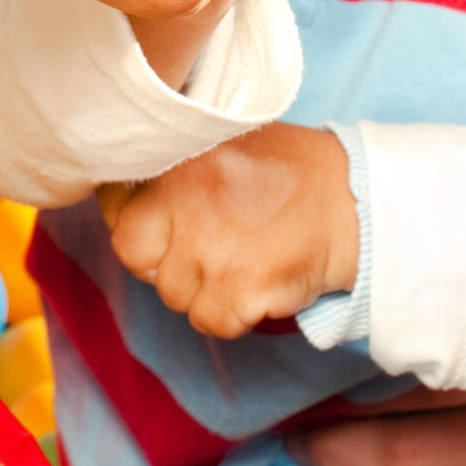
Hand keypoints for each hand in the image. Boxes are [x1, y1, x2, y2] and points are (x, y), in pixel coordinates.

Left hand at [97, 121, 358, 338]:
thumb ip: (167, 170)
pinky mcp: (239, 288)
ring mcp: (211, 246)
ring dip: (205, 287)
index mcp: (175, 159)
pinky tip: (260, 280)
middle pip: (135, 257)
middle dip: (164, 260)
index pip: (114, 206)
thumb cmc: (284, 172)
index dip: (137, 222)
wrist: (353, 200)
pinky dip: (235, 313)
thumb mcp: (216, 144)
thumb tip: (113, 202)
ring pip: (175, 295)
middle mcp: (185, 200)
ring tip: (244, 256)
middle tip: (208, 246)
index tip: (163, 224)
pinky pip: (212, 321)